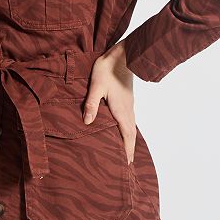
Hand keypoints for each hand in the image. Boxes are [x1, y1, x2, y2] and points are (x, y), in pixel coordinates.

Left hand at [83, 40, 135, 164]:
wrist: (124, 54)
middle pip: (131, 135)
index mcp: (121, 110)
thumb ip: (91, 103)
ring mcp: (129, 104)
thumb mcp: (96, 85)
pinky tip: (123, 129)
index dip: (126, 151)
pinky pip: (130, 119)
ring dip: (129, 140)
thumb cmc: (108, 69)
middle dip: (129, 149)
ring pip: (131, 127)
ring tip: (126, 151)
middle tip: (127, 164)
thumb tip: (87, 122)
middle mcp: (128, 110)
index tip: (127, 165)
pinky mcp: (128, 99)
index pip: (126, 136)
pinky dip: (128, 130)